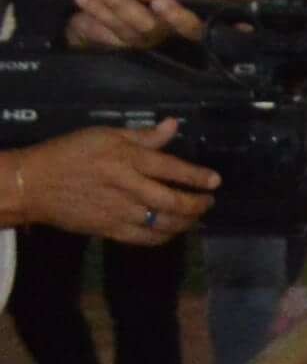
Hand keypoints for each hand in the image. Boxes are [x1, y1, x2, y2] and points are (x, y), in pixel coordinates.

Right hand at [3, 123, 216, 241]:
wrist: (33, 183)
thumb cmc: (69, 153)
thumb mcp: (104, 135)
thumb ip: (143, 135)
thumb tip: (173, 125)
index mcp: (126, 159)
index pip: (171, 168)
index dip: (197, 176)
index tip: (215, 181)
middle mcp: (126, 187)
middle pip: (172, 202)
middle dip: (197, 204)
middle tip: (208, 202)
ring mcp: (118, 211)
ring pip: (162, 224)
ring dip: (185, 223)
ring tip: (196, 217)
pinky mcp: (108, 230)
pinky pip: (144, 239)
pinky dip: (164, 237)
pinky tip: (172, 231)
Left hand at [65, 0, 215, 51]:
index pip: (212, 6)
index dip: (226, 16)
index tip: (227, 18)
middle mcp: (173, 22)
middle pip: (189, 29)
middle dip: (175, 15)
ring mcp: (150, 37)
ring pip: (145, 29)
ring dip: (122, 5)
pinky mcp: (124, 47)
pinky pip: (115, 34)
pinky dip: (99, 12)